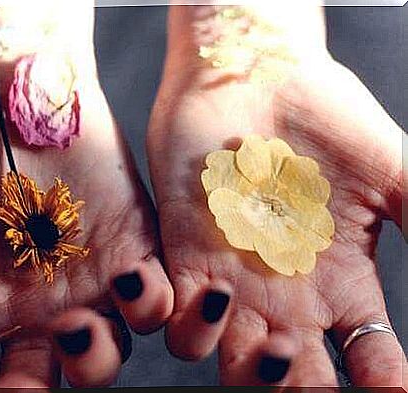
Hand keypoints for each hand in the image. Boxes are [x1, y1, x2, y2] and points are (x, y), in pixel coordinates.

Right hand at [0, 5, 172, 387]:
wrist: (26, 87)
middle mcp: (33, 305)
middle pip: (36, 377)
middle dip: (29, 392)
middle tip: (21, 387)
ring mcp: (87, 284)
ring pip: (102, 352)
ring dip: (93, 356)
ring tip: (77, 323)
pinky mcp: (132, 252)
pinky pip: (151, 298)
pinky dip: (150, 303)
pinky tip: (135, 282)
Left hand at [147, 5, 405, 385]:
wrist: (254, 76)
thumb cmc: (325, 116)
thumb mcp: (390, 172)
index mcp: (341, 283)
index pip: (365, 354)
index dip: (379, 380)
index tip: (389, 387)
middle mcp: (286, 295)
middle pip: (293, 374)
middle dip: (303, 388)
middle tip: (308, 359)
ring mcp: (232, 281)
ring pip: (232, 362)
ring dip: (252, 369)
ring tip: (275, 337)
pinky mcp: (185, 258)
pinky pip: (178, 318)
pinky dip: (193, 325)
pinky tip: (217, 297)